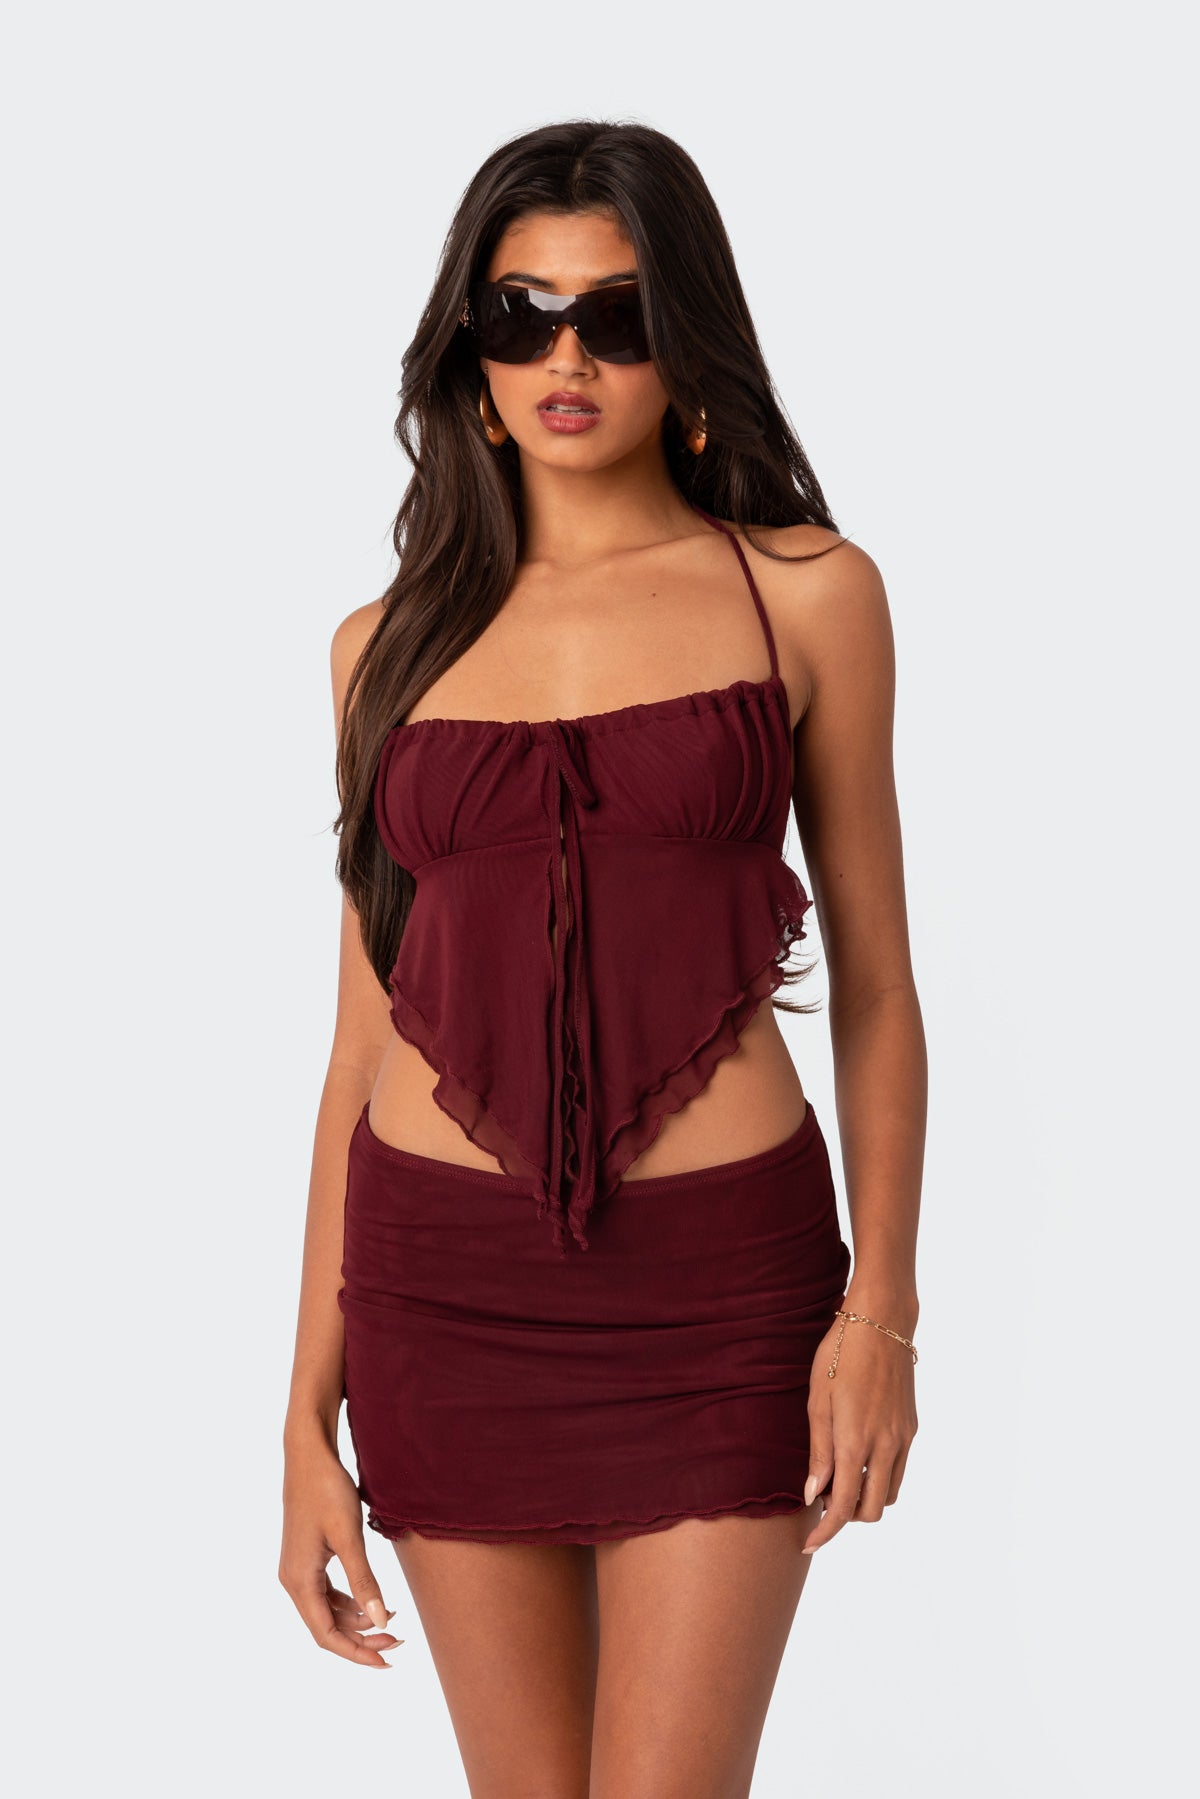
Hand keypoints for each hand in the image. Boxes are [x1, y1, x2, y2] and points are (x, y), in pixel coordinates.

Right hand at [279, 1433, 404, 1666]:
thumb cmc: (327, 1490)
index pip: (326, 1635)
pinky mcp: (307, 1557)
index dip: (356, 1653)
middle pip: (327, 1626)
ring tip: (393, 1621)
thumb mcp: (349, 1536)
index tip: (387, 1661)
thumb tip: (381, 1622)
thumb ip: (364, 1581)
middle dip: (362, 1639)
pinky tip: (372, 1600)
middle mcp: (293, 1580)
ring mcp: (298, 1568)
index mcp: (299, 1581)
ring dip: (358, 1620)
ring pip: (328, 1610)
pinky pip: (327, 1592)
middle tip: (399, 1640)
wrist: (308, 1454)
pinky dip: (350, 1601)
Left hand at [800, 1304, 917, 1553]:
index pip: (844, 1508)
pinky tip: (860, 1457)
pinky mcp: (912, 1427)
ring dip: (866, 1498)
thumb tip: (813, 1495)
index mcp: (856, 1442)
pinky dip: (880, 1477)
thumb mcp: (817, 1400)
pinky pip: (899, 1469)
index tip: (809, 1544)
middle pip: (872, 1510)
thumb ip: (819, 1452)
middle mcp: (886, 1447)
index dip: (826, 1532)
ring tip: (840, 1477)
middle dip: (847, 1517)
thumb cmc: (839, 1354)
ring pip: (889, 1493)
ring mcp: (903, 1438)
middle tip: (822, 1499)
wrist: (882, 1320)